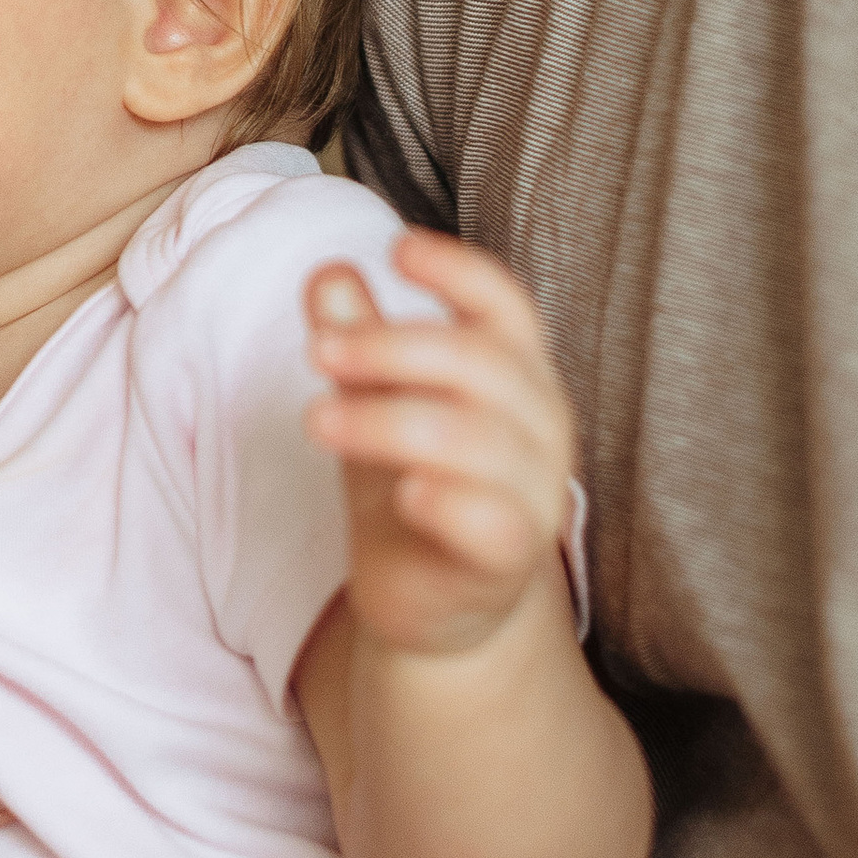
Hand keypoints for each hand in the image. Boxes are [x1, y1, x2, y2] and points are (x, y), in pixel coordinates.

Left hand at [305, 233, 575, 657]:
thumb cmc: (415, 489)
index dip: (459, 272)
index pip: (506, 307)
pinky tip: (402, 493)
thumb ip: (360, 342)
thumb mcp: (376, 406)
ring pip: (475, 438)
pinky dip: (447, 501)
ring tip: (317, 420)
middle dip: (391, 347)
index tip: (398, 249)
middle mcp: (541, 427)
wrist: (439, 609)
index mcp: (517, 376)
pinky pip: (493, 521)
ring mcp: (536, 494)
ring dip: (388, 419)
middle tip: (317, 351)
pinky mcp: (511, 560)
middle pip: (480, 363)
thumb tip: (329, 271)